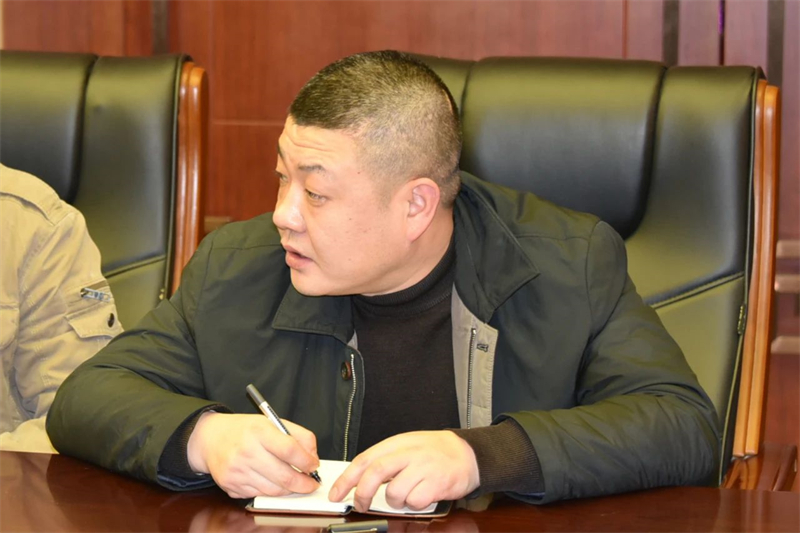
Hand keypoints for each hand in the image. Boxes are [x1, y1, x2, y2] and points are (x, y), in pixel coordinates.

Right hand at [186, 412, 319, 498]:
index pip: (290, 450)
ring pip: (273, 490)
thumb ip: (298, 435)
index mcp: (259, 431)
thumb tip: (312, 457)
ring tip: (296, 483)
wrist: (210, 439)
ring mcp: (237, 471)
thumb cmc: (245, 430)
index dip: (307, 461)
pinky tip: (273, 482)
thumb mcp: (272, 422)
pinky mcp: (230, 486)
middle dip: (304, 484)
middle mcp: (246, 451)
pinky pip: (259, 495)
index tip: (314, 465)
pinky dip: (271, 492)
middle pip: (284, 476)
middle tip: (312, 483)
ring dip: (289, 490)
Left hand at [328, 430, 478, 511]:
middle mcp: (409, 453)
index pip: (365, 459)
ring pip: (395, 492)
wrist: (468, 453)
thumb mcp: (407, 446)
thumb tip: (359, 480)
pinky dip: (414, 504)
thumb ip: (385, 459)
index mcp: (397, 443)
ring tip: (405, 496)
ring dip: (395, 501)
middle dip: (363, 493)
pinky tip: (421, 496)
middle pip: (375, 473)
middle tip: (360, 504)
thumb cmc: (434, 452)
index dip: (347, 479)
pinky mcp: (437, 483)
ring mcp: (423, 467)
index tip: (336, 494)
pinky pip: (415, 502)